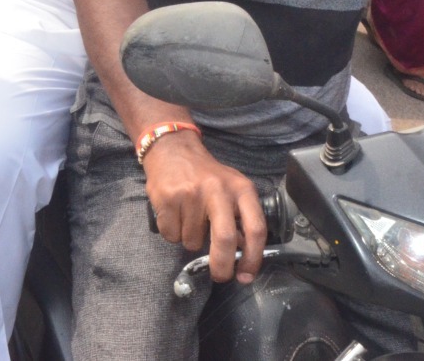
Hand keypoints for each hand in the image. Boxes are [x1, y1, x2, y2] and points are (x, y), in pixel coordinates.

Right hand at [143, 131, 266, 284]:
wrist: (172, 149)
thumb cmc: (206, 175)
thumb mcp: (231, 189)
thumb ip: (240, 218)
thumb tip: (243, 254)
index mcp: (241, 189)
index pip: (256, 228)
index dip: (253, 258)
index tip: (246, 275)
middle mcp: (218, 190)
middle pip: (225, 239)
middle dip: (222, 266)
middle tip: (219, 276)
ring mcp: (191, 194)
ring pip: (193, 242)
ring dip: (190, 240)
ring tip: (188, 218)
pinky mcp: (168, 199)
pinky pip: (171, 235)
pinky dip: (172, 233)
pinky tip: (174, 214)